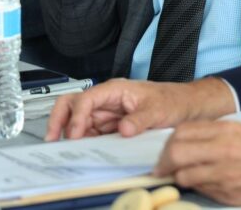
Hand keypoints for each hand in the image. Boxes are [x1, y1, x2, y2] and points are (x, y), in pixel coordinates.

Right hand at [45, 77, 235, 141]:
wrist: (187, 107)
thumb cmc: (173, 100)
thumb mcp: (158, 110)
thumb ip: (140, 119)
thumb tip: (123, 129)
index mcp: (115, 89)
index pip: (86, 99)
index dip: (76, 117)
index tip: (74, 135)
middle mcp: (108, 100)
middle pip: (73, 105)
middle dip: (59, 120)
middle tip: (52, 139)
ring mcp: (108, 113)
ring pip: (79, 121)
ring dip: (71, 134)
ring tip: (67, 151)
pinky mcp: (112, 126)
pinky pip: (92, 133)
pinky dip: (84, 142)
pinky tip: (83, 152)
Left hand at [155, 121, 240, 205]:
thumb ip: (214, 132)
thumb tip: (187, 140)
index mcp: (226, 131)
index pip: (182, 133)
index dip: (168, 142)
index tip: (167, 150)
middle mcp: (222, 152)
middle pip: (176, 154)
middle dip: (164, 162)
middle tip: (163, 167)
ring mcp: (224, 176)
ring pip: (185, 176)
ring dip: (181, 176)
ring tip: (186, 175)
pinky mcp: (229, 195)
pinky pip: (202, 191)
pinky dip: (199, 187)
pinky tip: (206, 183)